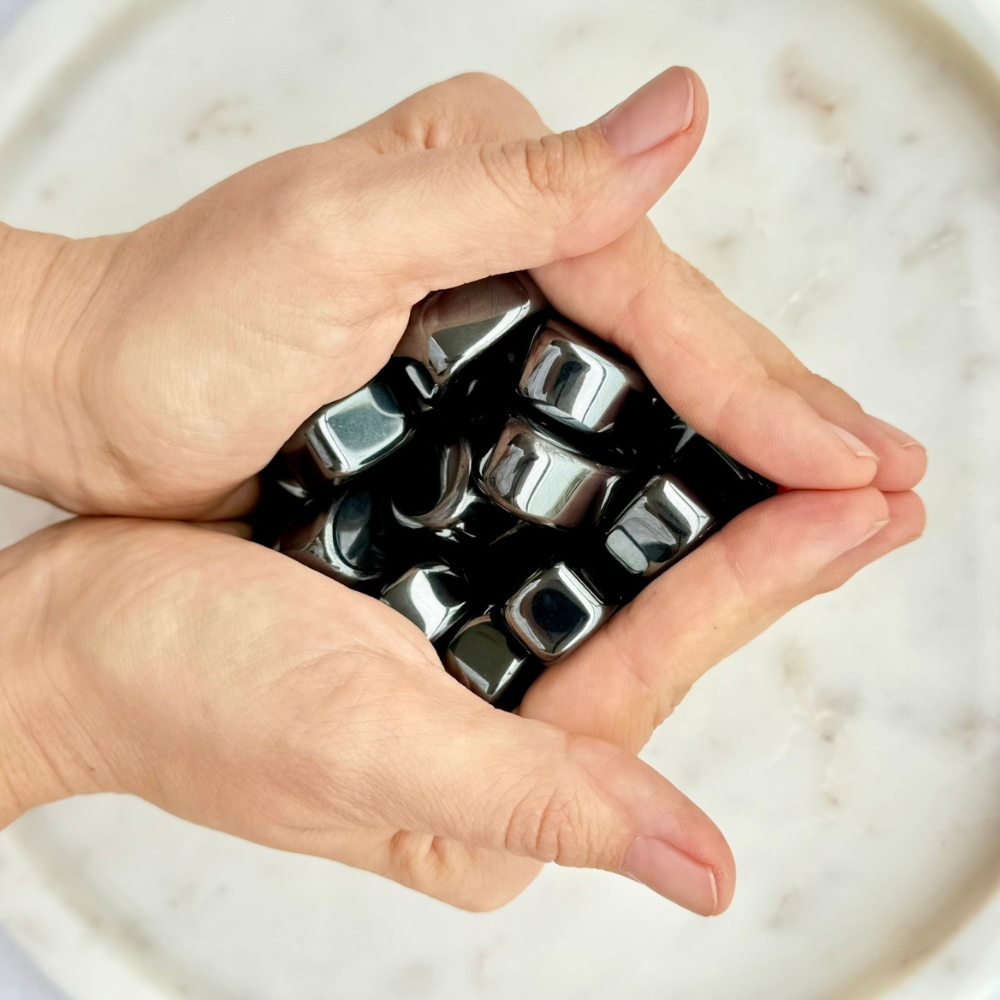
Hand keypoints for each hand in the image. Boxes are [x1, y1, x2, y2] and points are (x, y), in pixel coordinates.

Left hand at [0, 68, 924, 517]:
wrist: (94, 394)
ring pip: (653, 385)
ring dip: (746, 444)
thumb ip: (515, 188)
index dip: (758, 391)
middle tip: (890, 475)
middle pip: (680, 338)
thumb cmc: (178, 321)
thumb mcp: (335, 233)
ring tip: (841, 494)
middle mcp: (513, 239)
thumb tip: (679, 115)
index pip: (661, 302)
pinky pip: (596, 424)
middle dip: (786, 413)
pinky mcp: (476, 385)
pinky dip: (662, 465)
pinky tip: (717, 501)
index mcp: (496, 185)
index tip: (846, 465)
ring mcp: (499, 317)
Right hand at [0, 479, 921, 913]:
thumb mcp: (367, 746)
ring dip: (704, 511)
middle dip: (766, 546)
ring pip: (615, 577)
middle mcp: (499, 732)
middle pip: (659, 625)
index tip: (861, 509)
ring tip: (802, 455)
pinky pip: (550, 545)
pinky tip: (667, 445)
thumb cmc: (188, 695)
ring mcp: (468, 662)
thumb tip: (700, 873)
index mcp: (498, 787)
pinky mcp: (434, 602)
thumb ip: (539, 801)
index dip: (762, 582)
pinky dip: (614, 494)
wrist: (77, 631)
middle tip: (871, 477)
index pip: (659, 667)